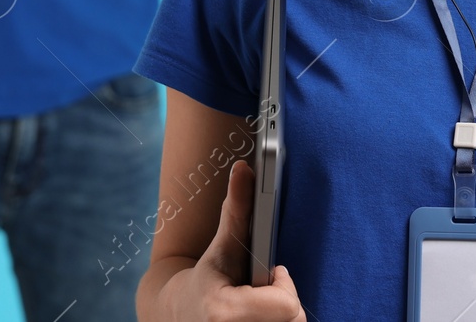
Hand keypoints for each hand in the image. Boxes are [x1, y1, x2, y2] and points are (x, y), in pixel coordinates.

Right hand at [170, 160, 303, 319]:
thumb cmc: (209, 277)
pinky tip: (261, 315)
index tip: (271, 274)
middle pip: (294, 319)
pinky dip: (277, 320)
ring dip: (281, 313)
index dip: (284, 287)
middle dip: (284, 301)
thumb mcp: (223, 243)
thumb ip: (236, 207)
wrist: (181, 314)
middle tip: (262, 290)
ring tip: (260, 304)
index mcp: (225, 313)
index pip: (288, 306)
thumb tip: (243, 168)